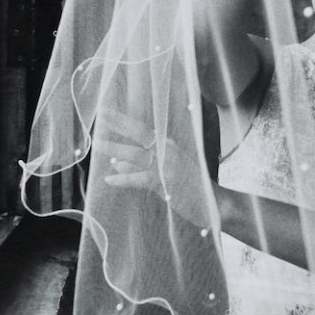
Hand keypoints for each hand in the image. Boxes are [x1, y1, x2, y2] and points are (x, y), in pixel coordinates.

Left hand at [97, 107, 212, 224]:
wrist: (215, 202)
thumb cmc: (192, 186)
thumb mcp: (167, 171)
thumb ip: (142, 166)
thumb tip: (116, 162)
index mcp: (169, 145)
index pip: (143, 129)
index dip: (124, 120)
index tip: (107, 112)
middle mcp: (168, 150)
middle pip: (139, 134)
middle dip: (118, 124)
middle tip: (101, 117)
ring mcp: (166, 166)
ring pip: (136, 154)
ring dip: (116, 149)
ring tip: (99, 145)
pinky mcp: (165, 182)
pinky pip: (138, 179)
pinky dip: (123, 178)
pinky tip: (109, 179)